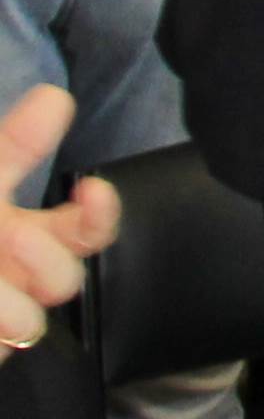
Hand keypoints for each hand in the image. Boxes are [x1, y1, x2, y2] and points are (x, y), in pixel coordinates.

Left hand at [0, 86, 122, 354]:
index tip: (90, 188)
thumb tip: (54, 97)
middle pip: (66, 278)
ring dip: (10, 302)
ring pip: (30, 320)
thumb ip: (13, 148)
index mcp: (25, 235)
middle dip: (47, 259)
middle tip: (15, 237)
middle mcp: (14, 277)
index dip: (99, 213)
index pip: (85, 229)